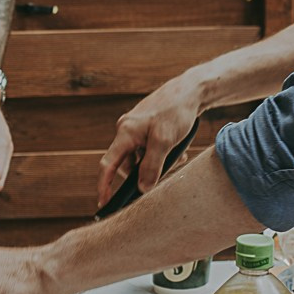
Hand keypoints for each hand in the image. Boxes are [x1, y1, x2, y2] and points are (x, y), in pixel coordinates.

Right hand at [97, 75, 203, 209]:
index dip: (104, 186)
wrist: (190, 91)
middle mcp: (126, 131)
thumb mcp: (165, 141)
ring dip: (157, 164)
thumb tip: (142, 189)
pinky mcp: (146, 129)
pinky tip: (176, 151)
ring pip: (140, 158)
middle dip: (145, 173)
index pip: (107, 165)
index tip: (104, 203)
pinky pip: (148, 150)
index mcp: (125, 133)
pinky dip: (161, 155)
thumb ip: (152, 166)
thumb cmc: (175, 112)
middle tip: (167, 172)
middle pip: (127, 164)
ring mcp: (136, 129)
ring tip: (177, 157)